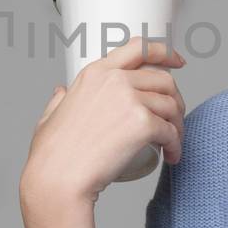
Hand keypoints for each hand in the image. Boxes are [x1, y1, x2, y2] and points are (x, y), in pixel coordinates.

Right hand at [19, 36, 186, 227]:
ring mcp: (130, 99)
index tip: (178, 62)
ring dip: (178, 125)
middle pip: (163, 80)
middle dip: (176, 99)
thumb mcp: (49, 117)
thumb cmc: (51, 156)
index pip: (139, 48)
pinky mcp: (142, 123)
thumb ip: (58, 100)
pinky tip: (172, 156)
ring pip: (171, 105)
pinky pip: (171, 131)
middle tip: (175, 120)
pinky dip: (176, 145)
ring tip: (173, 143)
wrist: (58, 179)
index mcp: (94, 72)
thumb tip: (61, 91)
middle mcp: (114, 79)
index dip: (165, 52)